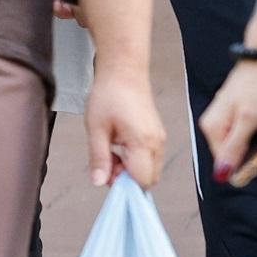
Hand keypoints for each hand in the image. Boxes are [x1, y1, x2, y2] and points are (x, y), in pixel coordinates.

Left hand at [85, 59, 168, 187]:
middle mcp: (157, 143)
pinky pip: (149, 158)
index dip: (124, 186)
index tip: (106, 178)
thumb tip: (99, 182)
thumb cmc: (109, 94)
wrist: (123, 71)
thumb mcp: (96, 128)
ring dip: (129, 169)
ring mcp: (159, 139)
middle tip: (105, 164)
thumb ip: (99, 158)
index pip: (142, 180)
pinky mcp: (156, 135)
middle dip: (126, 179)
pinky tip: (118, 146)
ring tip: (110, 152)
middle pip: (148, 178)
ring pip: (149, 169)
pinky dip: (134, 160)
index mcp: (144, 141)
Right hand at [196, 54, 256, 184]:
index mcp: (212, 128)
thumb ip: (234, 147)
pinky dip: (255, 133)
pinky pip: (242, 132)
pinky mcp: (233, 111)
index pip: (223, 163)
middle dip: (249, 155)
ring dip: (254, 144)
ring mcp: (223, 117)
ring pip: (238, 143)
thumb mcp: (248, 120)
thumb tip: (221, 174)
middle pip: (230, 154)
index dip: (243, 167)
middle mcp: (214, 124)